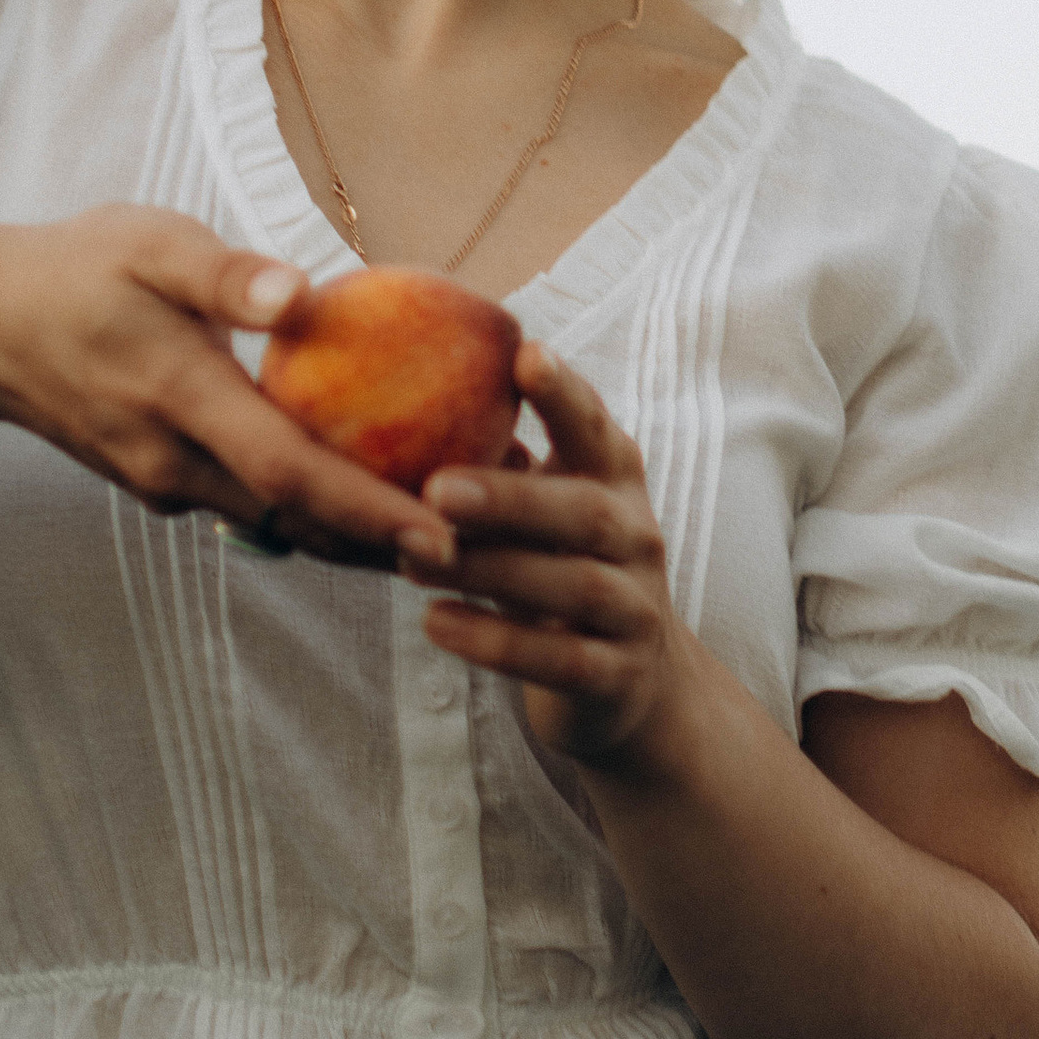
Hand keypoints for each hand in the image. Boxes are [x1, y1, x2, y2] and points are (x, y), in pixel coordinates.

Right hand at [0, 207, 452, 572]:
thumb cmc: (78, 268)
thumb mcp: (149, 244)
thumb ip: (224, 275)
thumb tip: (300, 295)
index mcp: (181, 400)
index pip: (292, 474)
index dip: (372, 511)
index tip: (447, 537)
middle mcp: (176, 463)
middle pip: (299, 522)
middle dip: (389, 546)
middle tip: (487, 551)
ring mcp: (165, 483)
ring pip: (278, 526)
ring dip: (358, 538)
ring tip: (453, 537)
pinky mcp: (162, 484)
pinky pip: (253, 508)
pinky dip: (313, 511)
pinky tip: (370, 492)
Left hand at [401, 343, 700, 770]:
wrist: (632, 684)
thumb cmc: (561, 571)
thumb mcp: (545, 513)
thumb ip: (503, 466)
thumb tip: (401, 399)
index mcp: (615, 481)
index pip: (596, 428)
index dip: (565, 393)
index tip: (524, 354)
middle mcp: (636, 537)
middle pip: (585, 512)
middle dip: (510, 498)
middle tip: (436, 488)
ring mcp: (635, 609)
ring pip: (572, 585)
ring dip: (490, 571)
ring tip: (415, 561)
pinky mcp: (618, 676)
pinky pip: (559, 659)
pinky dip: (496, 643)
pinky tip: (435, 624)